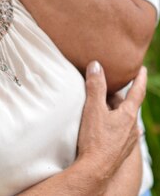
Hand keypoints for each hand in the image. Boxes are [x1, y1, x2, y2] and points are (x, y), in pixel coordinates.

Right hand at [77, 61, 145, 180]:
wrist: (95, 170)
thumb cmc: (95, 138)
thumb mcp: (93, 108)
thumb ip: (95, 85)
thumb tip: (96, 65)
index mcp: (129, 115)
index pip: (137, 92)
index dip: (139, 79)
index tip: (141, 69)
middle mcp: (132, 127)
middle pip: (127, 105)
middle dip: (117, 95)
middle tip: (107, 86)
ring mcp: (128, 141)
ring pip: (123, 119)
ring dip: (114, 111)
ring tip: (102, 106)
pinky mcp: (120, 150)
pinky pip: (119, 131)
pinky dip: (113, 123)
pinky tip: (103, 126)